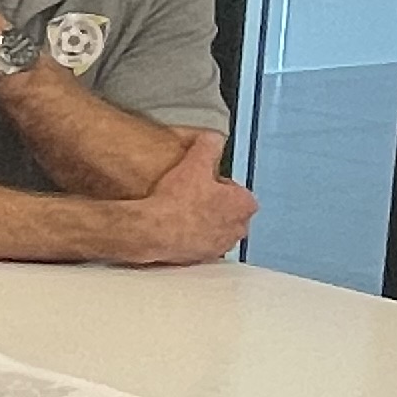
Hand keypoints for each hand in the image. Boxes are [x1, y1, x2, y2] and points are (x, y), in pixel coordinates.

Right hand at [110, 131, 258, 264]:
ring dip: (202, 221)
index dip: (218, 184)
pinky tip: (171, 226)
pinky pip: (199, 244)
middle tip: (190, 195)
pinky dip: (189, 237)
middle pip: (229, 211)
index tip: (201, 181)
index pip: (238, 190)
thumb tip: (212, 138)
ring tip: (178, 211)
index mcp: (243, 204)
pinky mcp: (201, 258)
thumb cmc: (176, 201)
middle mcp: (237, 229)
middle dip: (213, 204)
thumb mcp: (193, 162)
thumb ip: (208, 146)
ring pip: (215, 229)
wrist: (152, 230)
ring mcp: (220, 246)